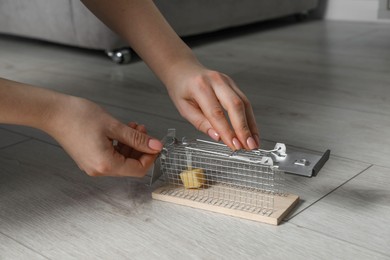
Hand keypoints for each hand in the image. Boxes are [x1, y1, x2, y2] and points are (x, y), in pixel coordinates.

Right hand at [46, 97, 161, 176]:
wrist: (53, 113)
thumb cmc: (78, 117)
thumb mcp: (114, 126)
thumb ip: (137, 138)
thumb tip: (156, 146)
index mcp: (106, 165)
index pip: (138, 169)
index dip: (150, 156)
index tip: (156, 143)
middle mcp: (99, 170)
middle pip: (130, 165)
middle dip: (140, 148)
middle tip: (143, 130)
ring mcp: (93, 165)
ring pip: (122, 160)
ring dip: (131, 145)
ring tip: (133, 127)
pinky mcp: (89, 159)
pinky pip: (111, 157)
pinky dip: (120, 145)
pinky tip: (122, 131)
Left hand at [166, 62, 259, 150]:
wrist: (183, 69)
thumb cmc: (181, 88)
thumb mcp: (183, 108)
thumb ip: (200, 123)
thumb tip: (217, 137)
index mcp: (200, 87)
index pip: (216, 113)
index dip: (227, 131)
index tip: (234, 145)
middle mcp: (216, 81)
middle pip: (235, 105)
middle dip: (244, 128)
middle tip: (249, 146)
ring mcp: (227, 81)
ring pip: (244, 103)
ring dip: (251, 125)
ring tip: (253, 142)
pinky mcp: (233, 84)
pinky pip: (245, 101)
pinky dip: (249, 118)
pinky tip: (252, 131)